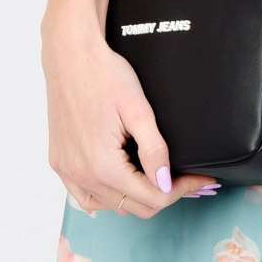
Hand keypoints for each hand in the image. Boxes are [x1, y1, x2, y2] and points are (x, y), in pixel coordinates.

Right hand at [41, 28, 218, 217]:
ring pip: (110, 206)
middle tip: (186, 178)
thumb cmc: (104, 74)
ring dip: (136, 198)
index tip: (201, 179)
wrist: (70, 55)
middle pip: (134, 207)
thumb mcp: (138, 109)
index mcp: (102, 166)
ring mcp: (67, 171)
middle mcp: (81, 175)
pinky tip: (122, 182)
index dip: (182, 190)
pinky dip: (108, 196)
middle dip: (164, 195)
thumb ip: (154, 149)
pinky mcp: (59, 162)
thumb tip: (166, 183)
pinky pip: (86, 196)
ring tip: (158, 178)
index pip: (152, 198)